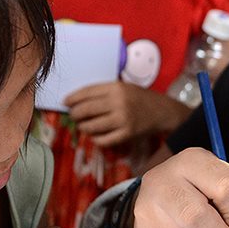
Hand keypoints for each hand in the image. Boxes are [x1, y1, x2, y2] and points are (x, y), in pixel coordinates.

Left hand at [64, 82, 188, 146]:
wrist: (163, 111)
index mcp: (116, 88)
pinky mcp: (126, 134)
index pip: (86, 92)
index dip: (72, 98)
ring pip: (91, 126)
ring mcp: (122, 120)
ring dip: (83, 127)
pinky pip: (102, 140)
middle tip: (73, 115)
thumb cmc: (140, 98)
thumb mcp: (124, 87)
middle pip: (85, 110)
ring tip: (83, 125)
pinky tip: (95, 135)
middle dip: (74, 114)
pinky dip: (95, 139)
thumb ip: (104, 92)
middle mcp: (118, 103)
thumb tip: (78, 100)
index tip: (65, 102)